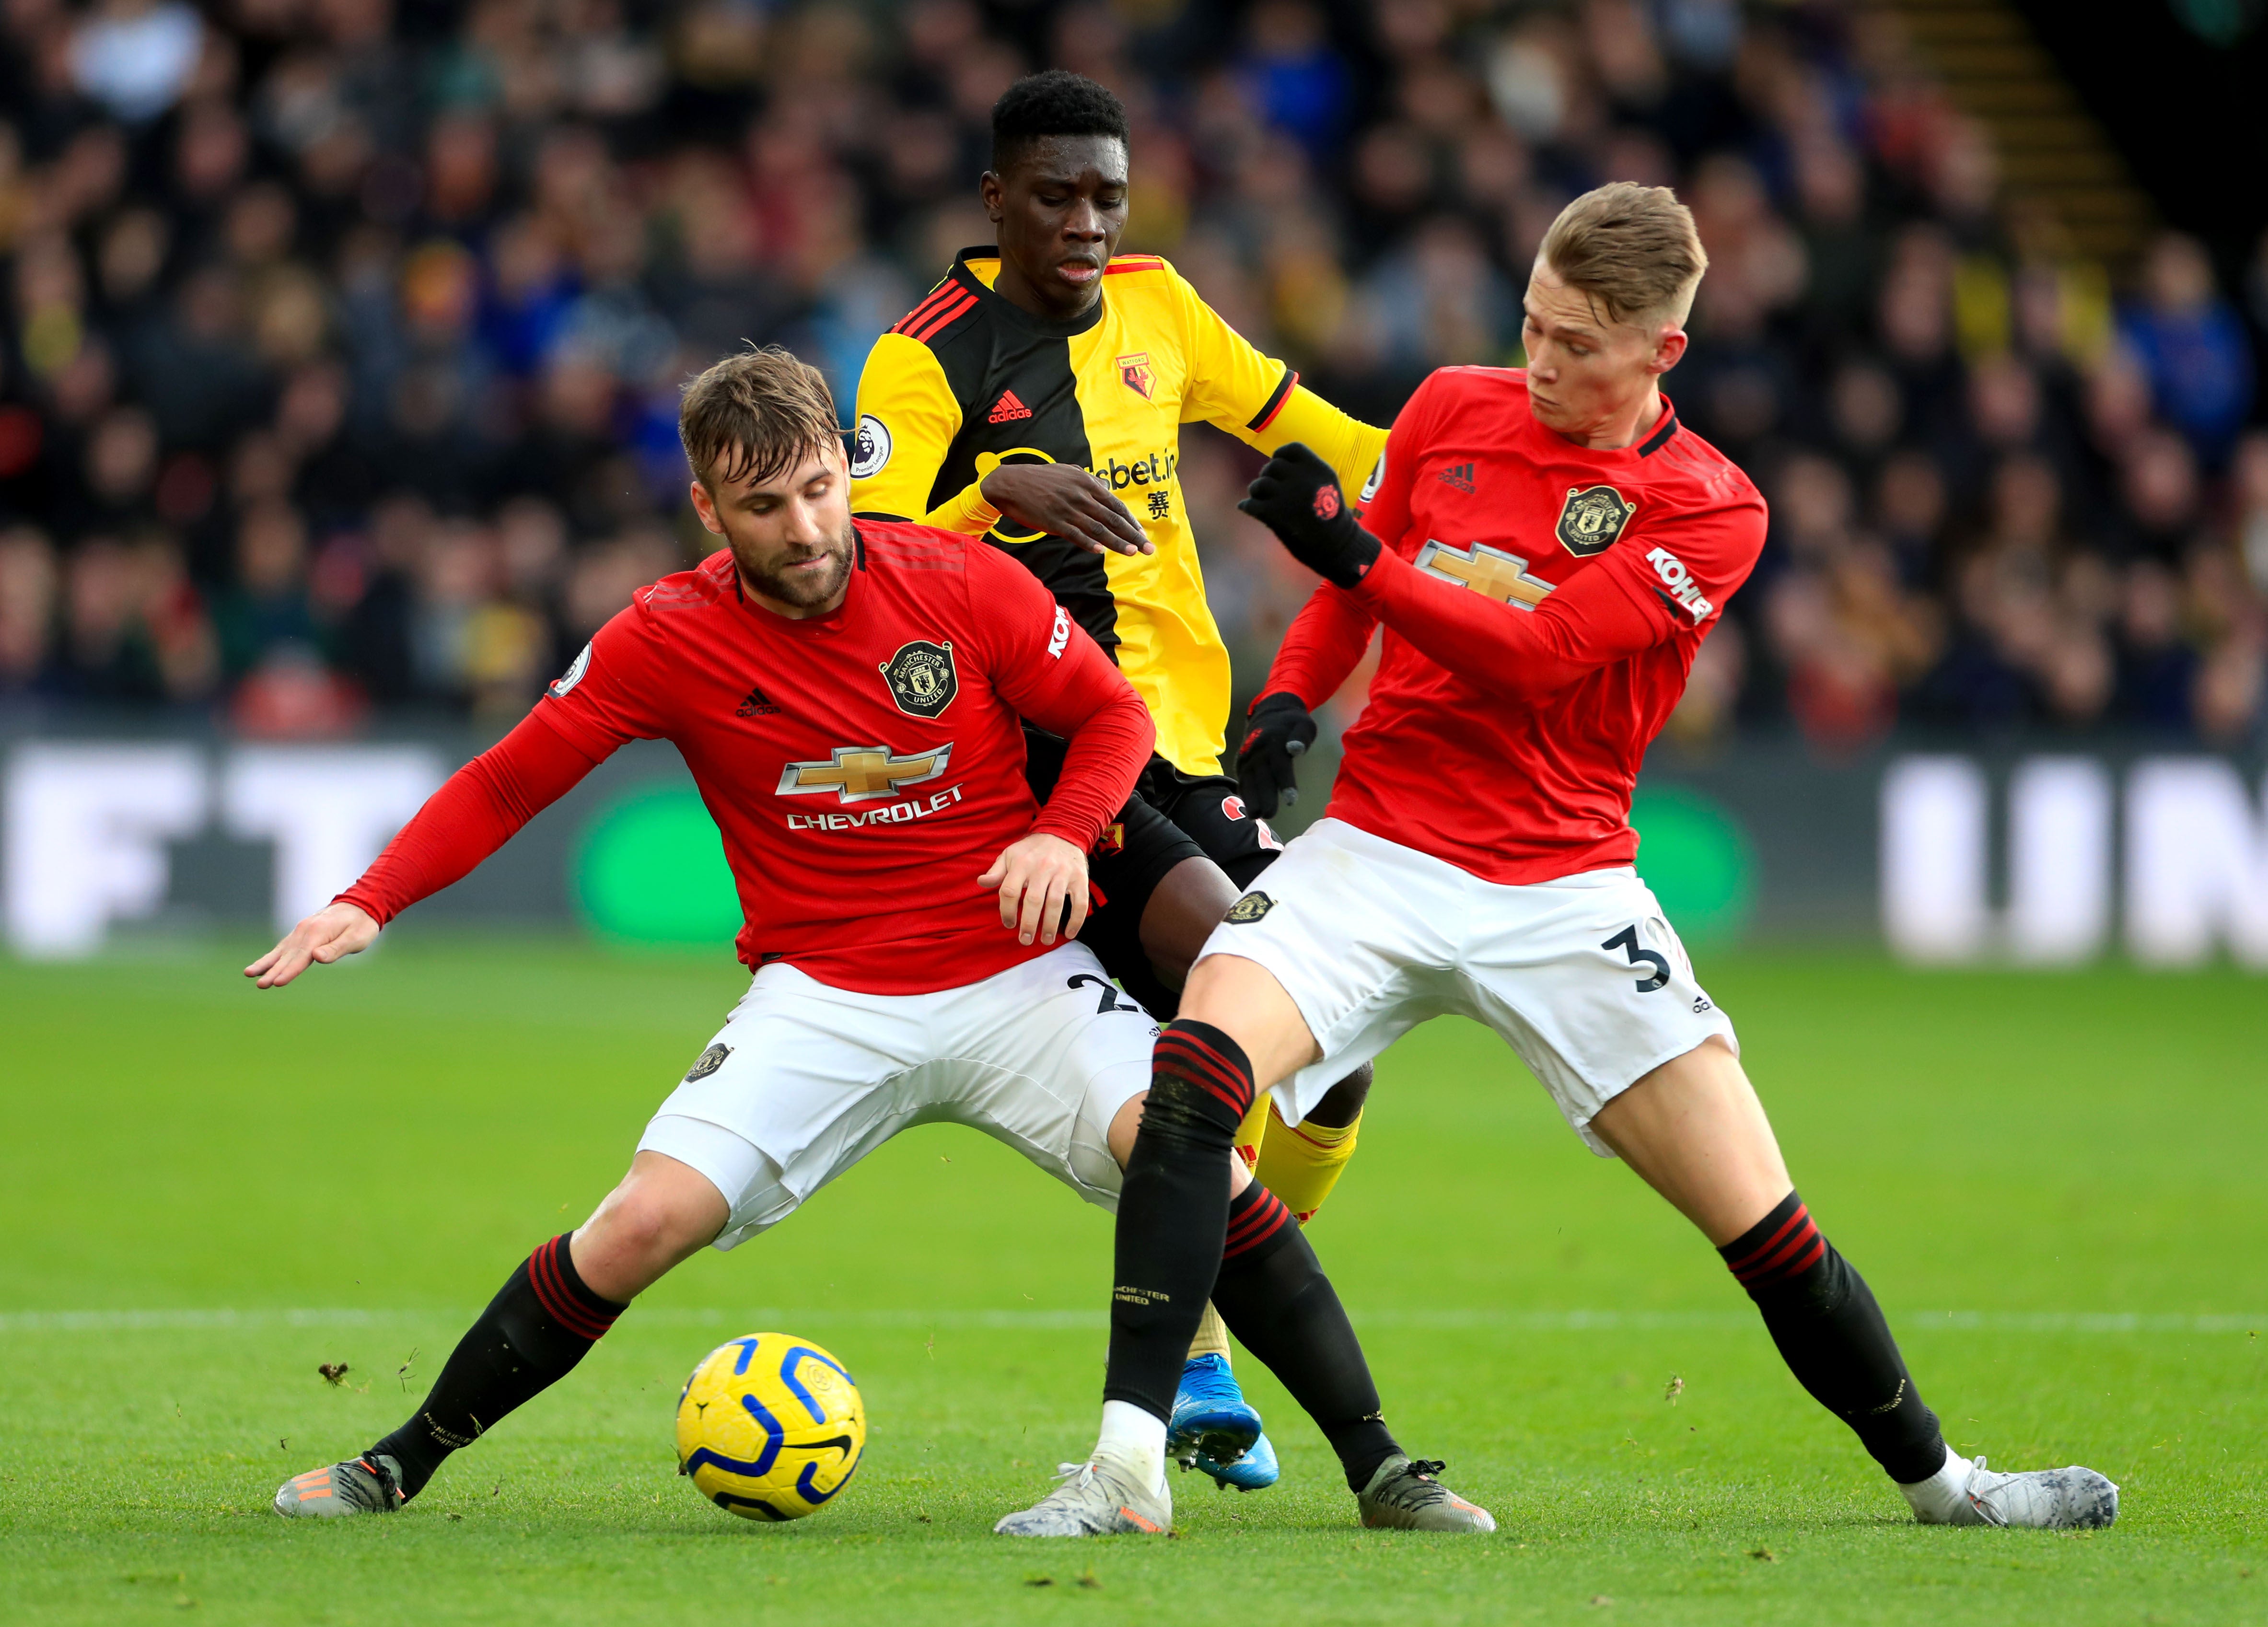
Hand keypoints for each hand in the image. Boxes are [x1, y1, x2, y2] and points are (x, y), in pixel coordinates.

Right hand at [244, 901, 378, 988]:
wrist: (361, 905)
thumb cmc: (362, 925)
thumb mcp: (356, 938)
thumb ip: (336, 948)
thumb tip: (316, 956)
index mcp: (318, 932)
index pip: (302, 957)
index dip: (289, 971)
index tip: (277, 982)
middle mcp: (305, 930)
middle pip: (288, 956)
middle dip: (273, 971)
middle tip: (260, 985)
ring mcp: (301, 931)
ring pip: (281, 951)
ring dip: (266, 964)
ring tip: (249, 974)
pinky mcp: (301, 933)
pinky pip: (284, 947)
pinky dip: (271, 957)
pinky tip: (261, 966)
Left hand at [979, 832, 1089, 945]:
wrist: (1063, 832)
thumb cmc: (1031, 849)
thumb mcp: (1010, 854)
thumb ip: (996, 871)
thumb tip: (981, 882)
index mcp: (1021, 863)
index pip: (1009, 891)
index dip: (1006, 911)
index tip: (1009, 924)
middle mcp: (1042, 868)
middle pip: (1033, 900)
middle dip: (1028, 924)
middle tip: (1025, 940)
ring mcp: (1063, 873)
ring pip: (1055, 903)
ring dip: (1049, 925)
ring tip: (1045, 940)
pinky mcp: (1080, 878)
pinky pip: (1080, 902)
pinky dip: (1076, 920)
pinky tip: (1069, 933)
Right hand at [981, 462, 1153, 556]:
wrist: (1010, 484)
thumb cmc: (1040, 478)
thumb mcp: (1068, 472)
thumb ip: (1089, 480)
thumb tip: (1106, 487)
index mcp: (1086, 483)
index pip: (1115, 505)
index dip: (1131, 521)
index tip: (1142, 533)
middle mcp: (1080, 496)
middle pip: (1112, 519)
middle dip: (1133, 535)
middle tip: (1148, 548)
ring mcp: (1067, 509)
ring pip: (1098, 529)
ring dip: (1117, 543)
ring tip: (1132, 553)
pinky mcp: (1053, 521)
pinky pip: (1075, 535)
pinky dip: (1089, 543)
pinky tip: (1101, 552)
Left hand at [1236, 441, 1380, 588]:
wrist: (1338, 547)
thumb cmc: (1331, 519)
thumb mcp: (1328, 486)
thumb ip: (1307, 474)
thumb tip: (1275, 465)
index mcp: (1318, 469)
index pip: (1291, 449)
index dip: (1280, 455)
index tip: (1278, 464)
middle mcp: (1302, 478)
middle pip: (1272, 466)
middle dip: (1267, 476)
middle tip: (1268, 489)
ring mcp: (1288, 495)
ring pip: (1259, 484)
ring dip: (1255, 491)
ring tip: (1259, 499)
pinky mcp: (1275, 513)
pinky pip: (1251, 504)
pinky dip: (1247, 507)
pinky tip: (1247, 509)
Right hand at [1236, 691, 1317, 817]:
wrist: (1269, 712)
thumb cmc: (1291, 723)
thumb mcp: (1303, 724)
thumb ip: (1301, 736)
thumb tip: (1295, 749)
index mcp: (1275, 742)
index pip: (1281, 766)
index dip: (1286, 784)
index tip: (1291, 801)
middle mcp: (1258, 751)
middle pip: (1262, 777)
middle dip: (1265, 796)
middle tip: (1270, 815)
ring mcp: (1248, 757)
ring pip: (1248, 780)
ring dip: (1250, 798)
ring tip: (1254, 817)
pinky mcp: (1242, 762)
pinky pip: (1242, 779)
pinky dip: (1244, 794)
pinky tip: (1248, 808)